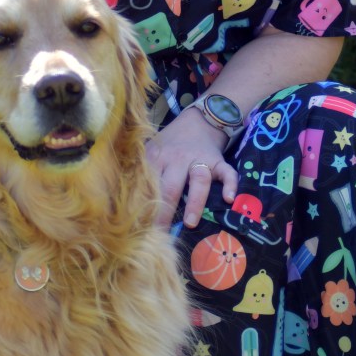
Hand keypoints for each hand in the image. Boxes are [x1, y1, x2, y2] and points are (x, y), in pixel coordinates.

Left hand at [145, 109, 238, 229]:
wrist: (198, 119)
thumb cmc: (170, 142)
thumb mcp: (152, 151)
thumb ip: (144, 172)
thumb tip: (125, 204)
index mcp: (158, 157)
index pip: (149, 184)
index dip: (143, 206)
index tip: (138, 228)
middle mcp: (178, 158)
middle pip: (171, 186)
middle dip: (165, 212)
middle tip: (159, 235)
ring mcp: (200, 159)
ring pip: (198, 179)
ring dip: (195, 202)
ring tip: (190, 223)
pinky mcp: (218, 160)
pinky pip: (227, 172)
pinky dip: (230, 184)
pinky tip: (228, 199)